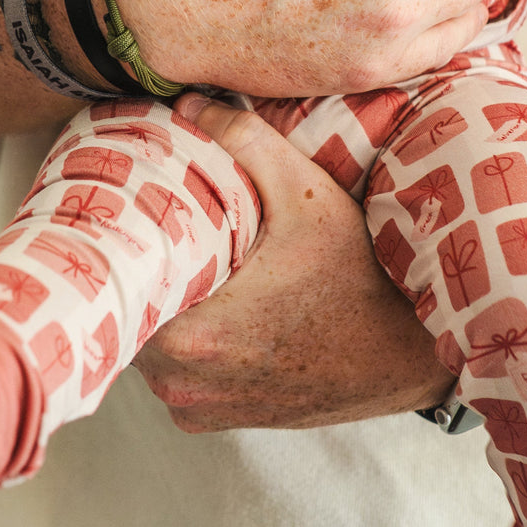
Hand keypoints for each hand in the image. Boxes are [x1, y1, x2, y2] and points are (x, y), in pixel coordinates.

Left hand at [131, 94, 455, 431]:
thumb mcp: (309, 197)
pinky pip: (176, 380)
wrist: (408, 356)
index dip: (118, 251)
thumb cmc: (363, 280)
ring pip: (148, 352)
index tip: (127, 221)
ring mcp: (201, 410)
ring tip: (180, 269)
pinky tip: (208, 312)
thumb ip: (247, 141)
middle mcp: (187, 385)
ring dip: (159, 314)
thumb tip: (189, 104)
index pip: (119, 290)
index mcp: (195, 336)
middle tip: (155, 234)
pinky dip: (184, 350)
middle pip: (127, 319)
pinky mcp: (220, 422)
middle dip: (140, 276)